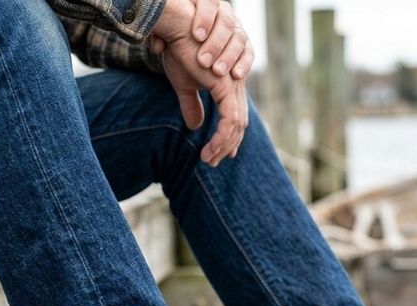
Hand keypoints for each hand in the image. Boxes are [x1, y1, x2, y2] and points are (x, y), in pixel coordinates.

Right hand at [151, 0, 249, 165]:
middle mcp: (235, 85)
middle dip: (227, 146)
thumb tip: (195, 126)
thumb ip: (192, 106)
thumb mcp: (184, 86)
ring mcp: (233, 86)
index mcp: (227, 84)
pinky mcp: (226, 88)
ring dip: (222, 146)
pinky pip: (230, 121)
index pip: (234, 115)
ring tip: (208, 160)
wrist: (178, 32)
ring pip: (236, 126)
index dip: (228, 137)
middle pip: (239, 124)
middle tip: (213, 162)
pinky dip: (221, 139)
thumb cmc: (180, 52)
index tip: (218, 153)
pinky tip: (209, 150)